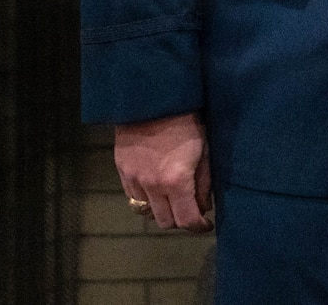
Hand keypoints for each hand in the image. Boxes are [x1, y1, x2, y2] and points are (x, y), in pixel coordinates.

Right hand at [114, 112, 213, 231]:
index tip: (206, 225)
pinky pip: (132, 197)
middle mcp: (151, 186)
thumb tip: (204, 206)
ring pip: (146, 212)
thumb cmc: (187, 122)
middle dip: (180, 220)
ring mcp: (133, 179)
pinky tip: (156, 187)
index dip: (198, 227)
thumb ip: (204, 183)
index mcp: (176, 181)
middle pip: (165, 222)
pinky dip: (146, 199)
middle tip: (191, 209)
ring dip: (161, 210)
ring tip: (173, 198)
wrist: (153, 101)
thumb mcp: (205, 151)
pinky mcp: (121, 171)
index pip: (186, 220)